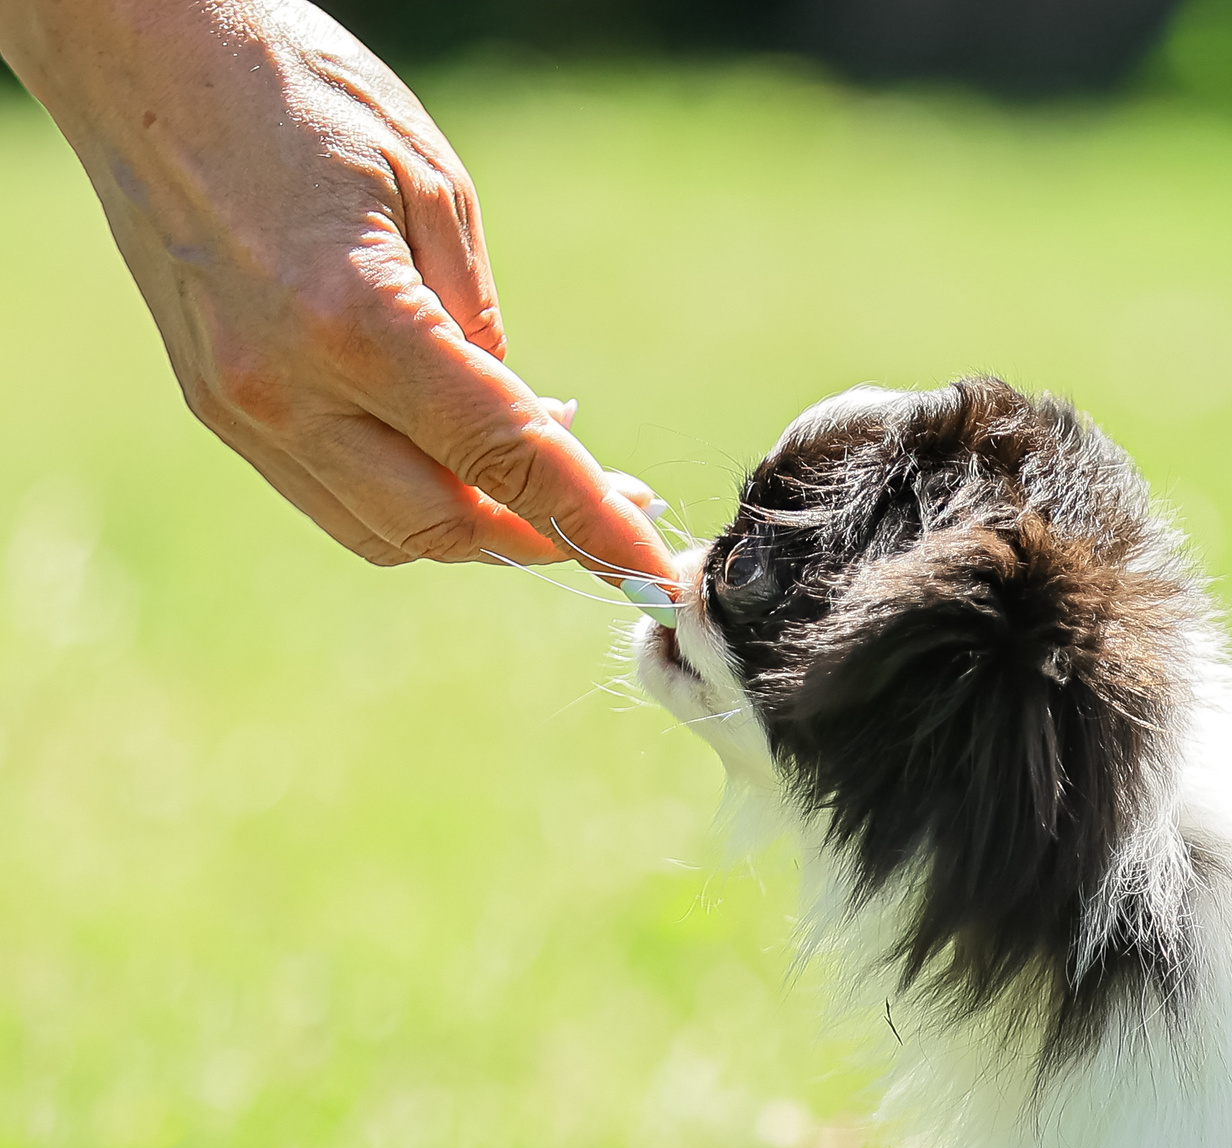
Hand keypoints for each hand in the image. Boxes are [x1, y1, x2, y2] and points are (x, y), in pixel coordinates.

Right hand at [0, 0, 673, 585]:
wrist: (139, 53)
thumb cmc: (301, 93)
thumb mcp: (435, 191)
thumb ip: (481, 330)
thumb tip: (528, 433)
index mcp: (353, 322)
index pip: (503, 461)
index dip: (592, 527)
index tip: (655, 573)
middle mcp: (285, 386)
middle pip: (443, 527)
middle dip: (537, 538)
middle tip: (609, 516)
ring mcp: (239, 407)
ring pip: (384, 532)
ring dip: (472, 529)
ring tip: (535, 485)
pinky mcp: (215, 407)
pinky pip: (330, 497)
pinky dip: (405, 500)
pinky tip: (452, 458)